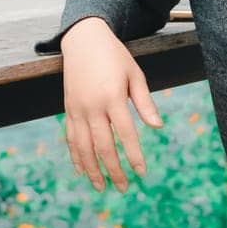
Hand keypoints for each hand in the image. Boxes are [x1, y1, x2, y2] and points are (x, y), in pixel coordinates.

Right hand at [58, 17, 163, 193]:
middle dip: (113, 170)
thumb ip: (144, 102)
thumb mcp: (134, 74)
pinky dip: (75, 155)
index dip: (134, 155)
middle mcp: (92, 106)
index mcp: (112, 97)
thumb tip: (157, 127)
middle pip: (103, 146)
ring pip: (83, 147)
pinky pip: (70, 137)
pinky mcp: (68, 108)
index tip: (141, 173)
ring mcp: (77, 108)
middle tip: (123, 188)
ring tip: (100, 187)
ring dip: (92, 169)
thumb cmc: (114, 57)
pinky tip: (81, 170)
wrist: (83, 39)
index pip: (126, 134)